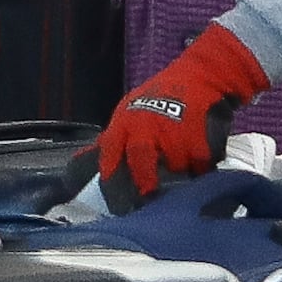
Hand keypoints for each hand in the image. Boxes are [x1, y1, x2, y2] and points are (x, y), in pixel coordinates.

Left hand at [98, 27, 267, 203]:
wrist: (201, 74)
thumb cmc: (160, 99)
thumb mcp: (129, 115)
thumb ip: (111, 144)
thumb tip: (78, 169)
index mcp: (124, 124)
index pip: (110, 156)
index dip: (112, 182)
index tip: (118, 206)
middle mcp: (145, 126)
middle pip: (142, 162)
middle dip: (146, 181)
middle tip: (152, 196)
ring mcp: (173, 128)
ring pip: (175, 166)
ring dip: (180, 172)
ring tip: (183, 167)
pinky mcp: (199, 131)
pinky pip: (201, 162)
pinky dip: (202, 166)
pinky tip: (201, 158)